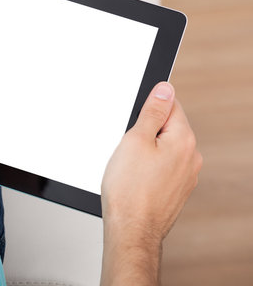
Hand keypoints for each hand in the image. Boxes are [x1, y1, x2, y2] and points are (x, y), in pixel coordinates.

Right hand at [100, 82, 201, 284]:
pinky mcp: (176, 191)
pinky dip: (148, 170)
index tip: (134, 120)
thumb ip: (152, 112)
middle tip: (127, 148)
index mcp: (183, 140)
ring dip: (146, 152)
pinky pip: (161, 169)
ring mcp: (185, 176)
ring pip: (163, 150)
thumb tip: (165, 89)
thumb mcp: (135, 139)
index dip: (148, 109)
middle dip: (146, 132)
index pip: (170, 105)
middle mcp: (191, 157)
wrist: (131, 230)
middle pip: (167, 128)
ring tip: (129, 168)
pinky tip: (134, 181)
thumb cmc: (129, 190)